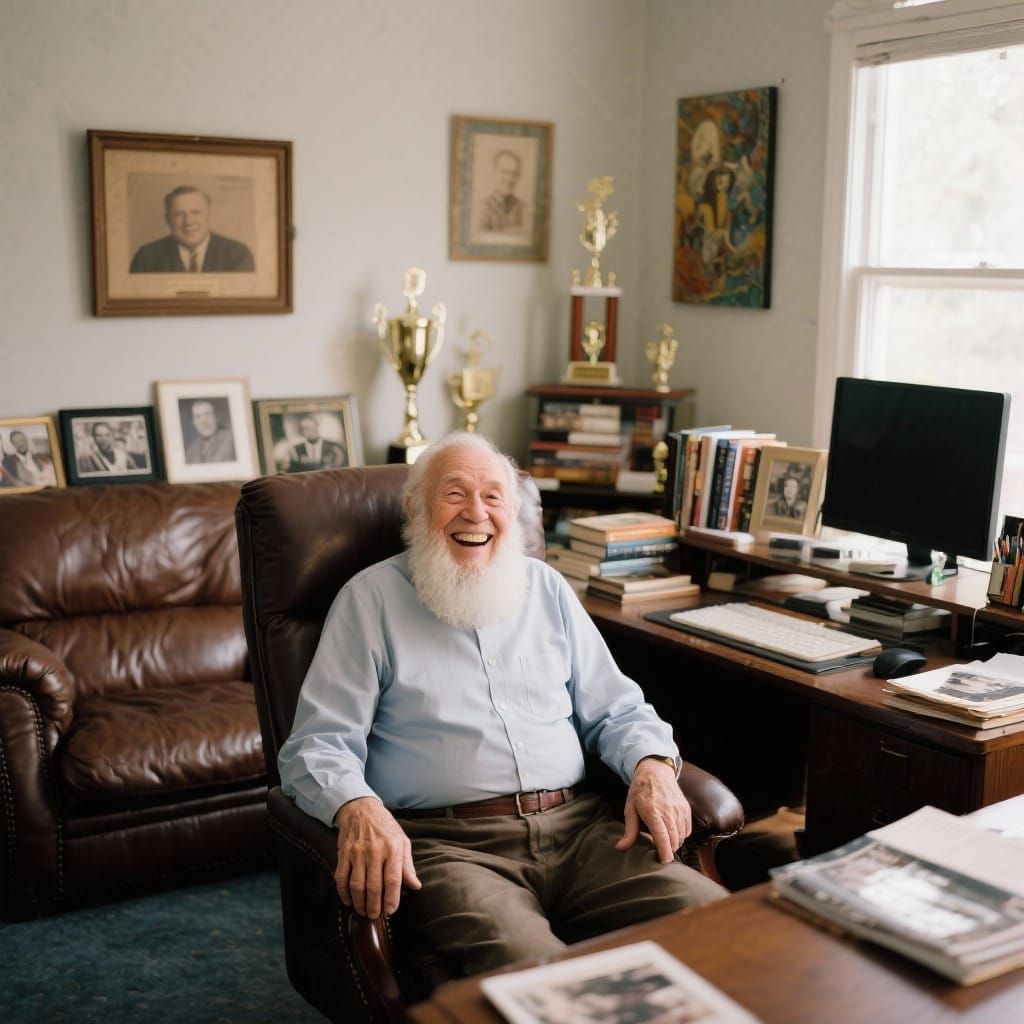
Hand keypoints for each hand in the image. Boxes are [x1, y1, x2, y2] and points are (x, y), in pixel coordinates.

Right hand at [334, 797, 420, 918]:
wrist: (361, 808)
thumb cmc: (385, 826)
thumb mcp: (402, 841)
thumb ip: (408, 865)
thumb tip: (415, 885)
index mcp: (392, 848)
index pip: (393, 879)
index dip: (392, 899)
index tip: (391, 910)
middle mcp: (375, 851)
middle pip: (374, 886)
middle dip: (374, 906)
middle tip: (375, 916)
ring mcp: (357, 852)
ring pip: (357, 885)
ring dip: (359, 902)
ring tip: (363, 911)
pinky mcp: (344, 853)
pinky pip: (341, 878)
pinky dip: (343, 893)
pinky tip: (348, 900)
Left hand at [615, 758, 692, 863]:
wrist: (655, 771)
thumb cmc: (640, 790)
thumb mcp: (630, 808)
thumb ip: (629, 830)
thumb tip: (620, 848)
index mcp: (652, 810)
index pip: (662, 836)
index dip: (664, 851)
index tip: (664, 861)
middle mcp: (668, 810)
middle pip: (673, 839)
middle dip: (669, 850)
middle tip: (660, 854)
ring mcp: (679, 809)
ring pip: (681, 836)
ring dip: (675, 843)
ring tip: (665, 843)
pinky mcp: (686, 808)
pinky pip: (687, 829)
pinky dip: (681, 835)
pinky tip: (672, 833)